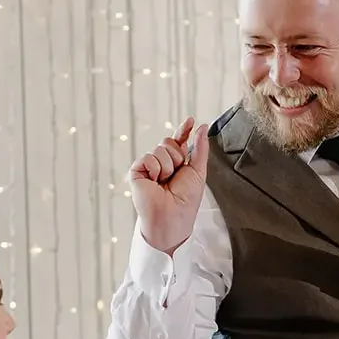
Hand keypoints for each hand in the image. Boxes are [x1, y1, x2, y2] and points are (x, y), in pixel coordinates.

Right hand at [127, 118, 209, 255]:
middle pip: (168, 142)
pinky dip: (155, 169)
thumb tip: (201, 127)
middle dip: (176, 156)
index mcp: (177, 164)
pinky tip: (154, 182)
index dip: (184, 130)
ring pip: (160, 149)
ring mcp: (149, 167)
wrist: (172, 217)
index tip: (191, 121)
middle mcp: (162, 164)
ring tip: (165, 182)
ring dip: (167, 166)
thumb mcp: (198, 171)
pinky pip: (148, 157)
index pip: (179, 142)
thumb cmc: (186, 201)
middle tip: (175, 175)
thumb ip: (199, 148)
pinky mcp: (137, 172)